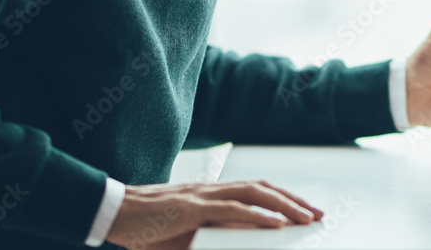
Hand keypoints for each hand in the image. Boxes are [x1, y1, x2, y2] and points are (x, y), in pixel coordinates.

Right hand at [105, 180, 323, 249]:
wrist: (112, 212)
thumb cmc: (145, 227)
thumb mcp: (182, 237)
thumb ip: (208, 238)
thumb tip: (238, 245)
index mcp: (211, 194)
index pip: (256, 190)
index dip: (283, 198)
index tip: (305, 211)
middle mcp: (211, 189)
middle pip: (263, 188)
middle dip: (294, 200)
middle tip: (318, 214)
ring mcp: (203, 196)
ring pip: (254, 193)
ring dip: (284, 205)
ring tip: (306, 218)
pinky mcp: (191, 208)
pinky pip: (231, 209)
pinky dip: (257, 214)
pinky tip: (277, 223)